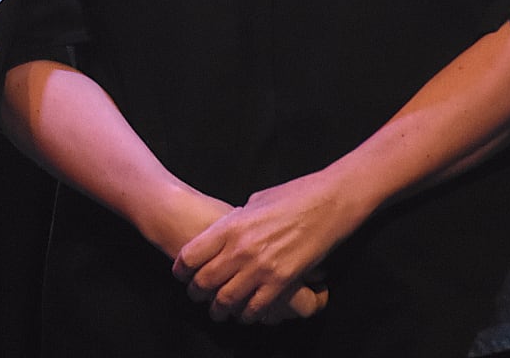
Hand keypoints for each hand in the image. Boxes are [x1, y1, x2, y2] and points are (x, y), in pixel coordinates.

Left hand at [173, 170, 358, 322]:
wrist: (328, 202)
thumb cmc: (292, 196)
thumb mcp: (254, 201)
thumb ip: (237, 219)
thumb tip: (228, 228)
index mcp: (230, 225)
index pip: (191, 255)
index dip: (181, 269)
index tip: (181, 274)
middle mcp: (241, 249)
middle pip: (205, 281)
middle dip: (196, 292)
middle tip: (196, 296)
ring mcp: (261, 267)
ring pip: (227, 299)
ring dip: (219, 308)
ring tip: (216, 311)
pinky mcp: (282, 281)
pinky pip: (256, 306)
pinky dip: (247, 314)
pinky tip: (244, 313)